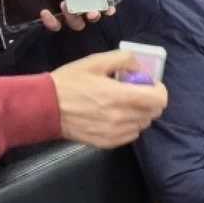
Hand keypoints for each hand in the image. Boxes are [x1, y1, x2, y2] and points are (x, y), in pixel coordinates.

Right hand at [51, 50, 167, 148]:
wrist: (45, 107)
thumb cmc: (69, 82)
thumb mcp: (96, 61)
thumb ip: (123, 59)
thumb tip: (140, 68)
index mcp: (120, 96)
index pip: (159, 99)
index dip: (158, 90)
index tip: (149, 84)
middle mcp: (121, 117)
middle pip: (154, 112)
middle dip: (149, 100)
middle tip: (135, 92)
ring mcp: (115, 133)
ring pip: (143, 124)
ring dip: (139, 113)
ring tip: (122, 104)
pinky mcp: (108, 143)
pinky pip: (130, 135)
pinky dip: (129, 125)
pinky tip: (115, 116)